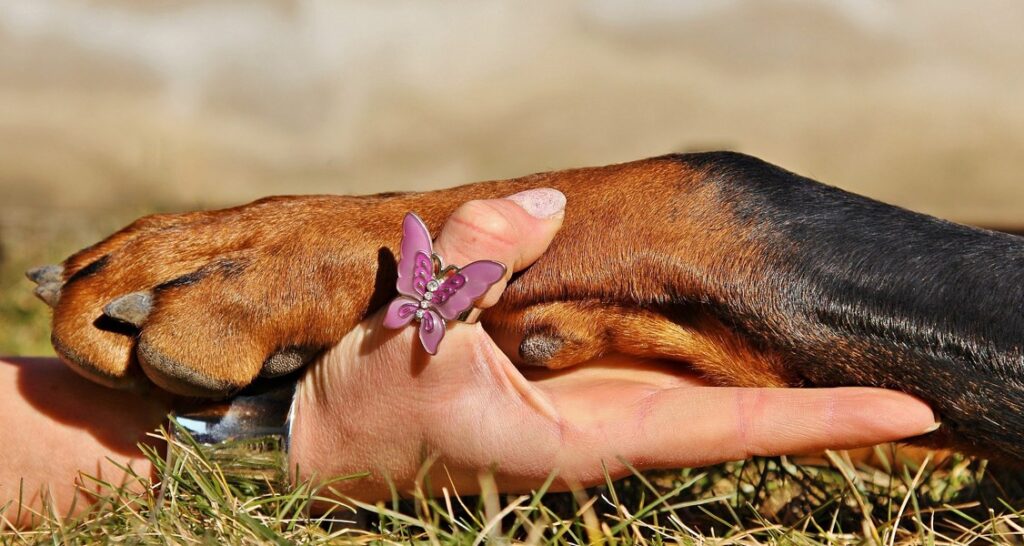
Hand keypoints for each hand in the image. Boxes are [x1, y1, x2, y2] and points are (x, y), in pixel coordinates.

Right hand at [289, 191, 937, 500]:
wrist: (328, 441)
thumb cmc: (372, 413)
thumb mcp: (416, 340)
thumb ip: (478, 264)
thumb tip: (541, 204)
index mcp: (591, 437)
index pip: (734, 429)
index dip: (822, 420)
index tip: (911, 414)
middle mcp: (610, 423)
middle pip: (741, 410)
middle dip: (825, 401)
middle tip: (913, 383)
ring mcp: (592, 402)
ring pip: (699, 377)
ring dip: (777, 372)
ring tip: (854, 362)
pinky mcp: (564, 378)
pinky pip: (647, 351)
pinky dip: (699, 336)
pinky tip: (728, 322)